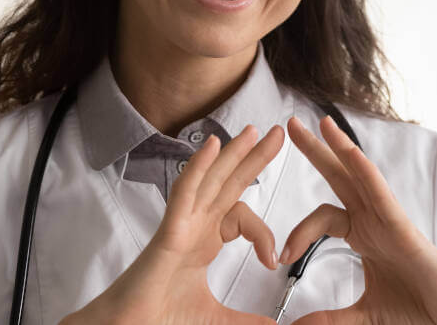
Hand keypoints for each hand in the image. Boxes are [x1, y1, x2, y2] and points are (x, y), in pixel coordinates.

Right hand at [63, 124, 283, 324]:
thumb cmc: (158, 318)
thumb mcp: (216, 319)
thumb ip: (246, 321)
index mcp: (204, 241)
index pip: (240, 217)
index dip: (262, 233)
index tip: (272, 261)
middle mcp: (194, 227)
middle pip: (228, 184)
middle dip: (252, 158)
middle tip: (278, 134)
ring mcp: (181, 225)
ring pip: (210, 180)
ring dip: (232, 154)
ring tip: (254, 130)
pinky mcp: (169, 232)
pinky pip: (184, 193)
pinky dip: (198, 168)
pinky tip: (213, 146)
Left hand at [281, 116, 436, 324]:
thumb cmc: (420, 308)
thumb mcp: (364, 315)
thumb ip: (331, 319)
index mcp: (364, 235)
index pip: (322, 216)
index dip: (297, 232)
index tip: (279, 257)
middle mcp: (375, 220)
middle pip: (339, 177)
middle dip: (315, 150)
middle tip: (289, 125)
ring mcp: (390, 219)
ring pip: (360, 175)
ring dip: (340, 147)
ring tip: (319, 123)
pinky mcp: (403, 227)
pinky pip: (381, 194)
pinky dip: (365, 172)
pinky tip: (350, 153)